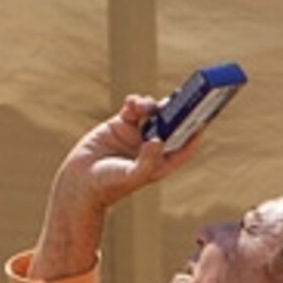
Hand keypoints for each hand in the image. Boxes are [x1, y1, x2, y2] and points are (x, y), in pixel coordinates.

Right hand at [53, 96, 196, 218]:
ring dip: (152, 105)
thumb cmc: (107, 186)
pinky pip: (133, 108)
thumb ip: (147, 160)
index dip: (195, 132)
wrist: (79, 182)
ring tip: (144, 105)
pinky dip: (135, 102)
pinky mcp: (120, 124)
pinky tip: (132, 103)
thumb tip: (159, 140)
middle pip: (171, 125)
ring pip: (152, 113)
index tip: (203, 118)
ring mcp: (136, 135)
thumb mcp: (130, 176)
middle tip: (184, 96)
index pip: (184, 146)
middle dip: (178, 111)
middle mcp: (151, 148)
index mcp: (160, 163)